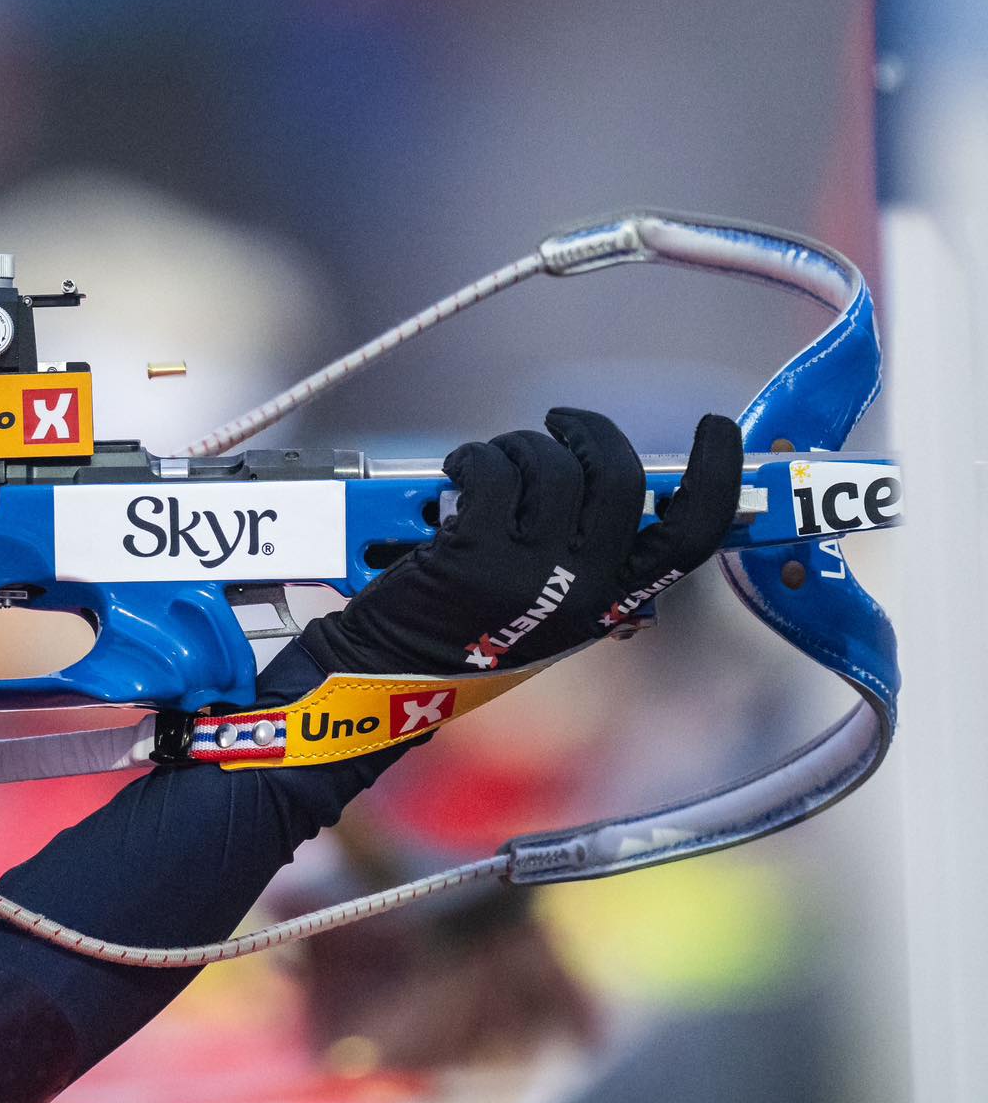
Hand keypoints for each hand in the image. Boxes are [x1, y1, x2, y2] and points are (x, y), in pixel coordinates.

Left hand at [306, 409, 742, 676]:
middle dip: (591, 432)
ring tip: (493, 460)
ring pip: (552, 466)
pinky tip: (458, 470)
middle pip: (622, 478)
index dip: (715, 473)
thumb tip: (613, 483)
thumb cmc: (464, 638)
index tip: (714, 430)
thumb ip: (589, 558)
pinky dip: (474, 457)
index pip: (692, 536)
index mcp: (611, 602)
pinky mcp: (473, 554)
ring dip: (520, 445)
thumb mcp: (551, 610)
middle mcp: (582, 590)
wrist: (386, 678)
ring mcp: (529, 572)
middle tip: (559, 424)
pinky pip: (492, 471)